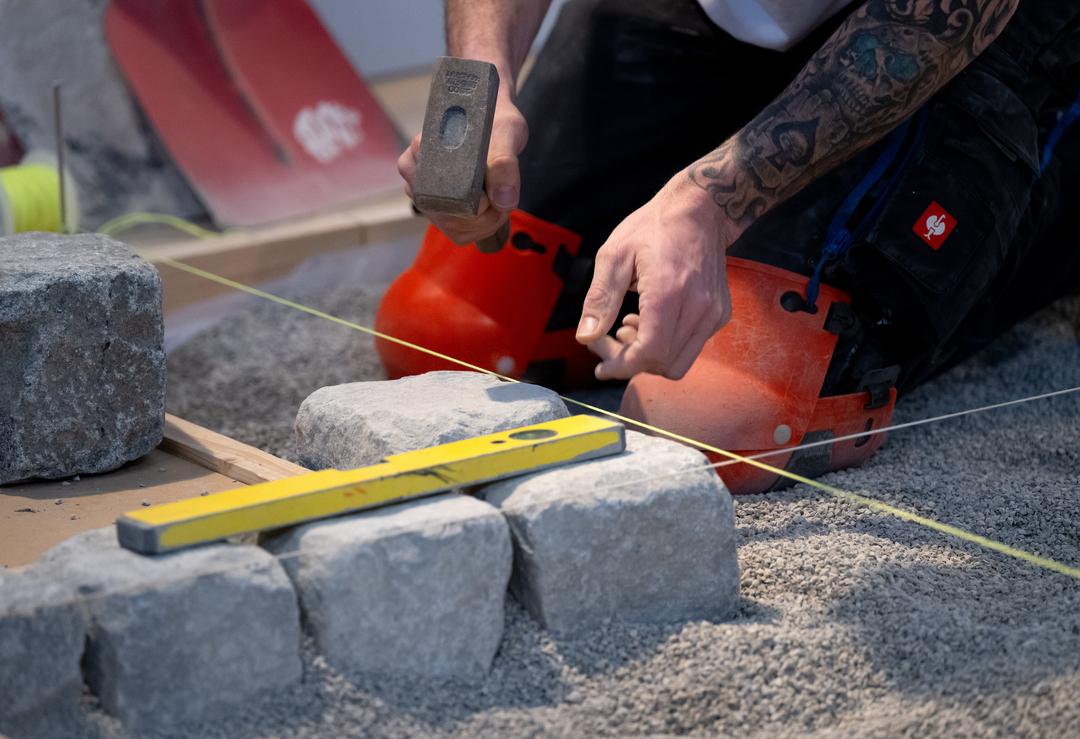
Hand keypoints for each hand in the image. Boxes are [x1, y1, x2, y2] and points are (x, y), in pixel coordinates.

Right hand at [398, 90, 527, 244]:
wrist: (495, 124)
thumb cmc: (496, 123)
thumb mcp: (506, 132)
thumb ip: (504, 163)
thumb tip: (502, 200)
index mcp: (420, 151)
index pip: (443, 197)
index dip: (478, 204)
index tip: (499, 190)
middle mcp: (414, 175)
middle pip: (449, 218)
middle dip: (485, 215)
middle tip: (504, 194)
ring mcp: (423, 195)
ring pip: (455, 229)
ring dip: (486, 221)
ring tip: (499, 196)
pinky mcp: (436, 209)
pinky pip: (458, 232)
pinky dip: (482, 226)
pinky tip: (492, 207)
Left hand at [575, 175, 741, 379]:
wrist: (701, 209)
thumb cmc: (654, 227)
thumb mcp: (615, 256)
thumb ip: (600, 299)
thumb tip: (585, 337)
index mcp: (669, 293)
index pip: (649, 353)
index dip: (622, 367)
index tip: (601, 366)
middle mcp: (698, 308)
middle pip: (662, 364)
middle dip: (630, 362)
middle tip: (610, 339)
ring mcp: (713, 313)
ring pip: (678, 363)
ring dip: (649, 356)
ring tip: (629, 327)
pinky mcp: (719, 314)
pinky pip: (690, 348)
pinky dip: (666, 346)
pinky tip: (650, 321)